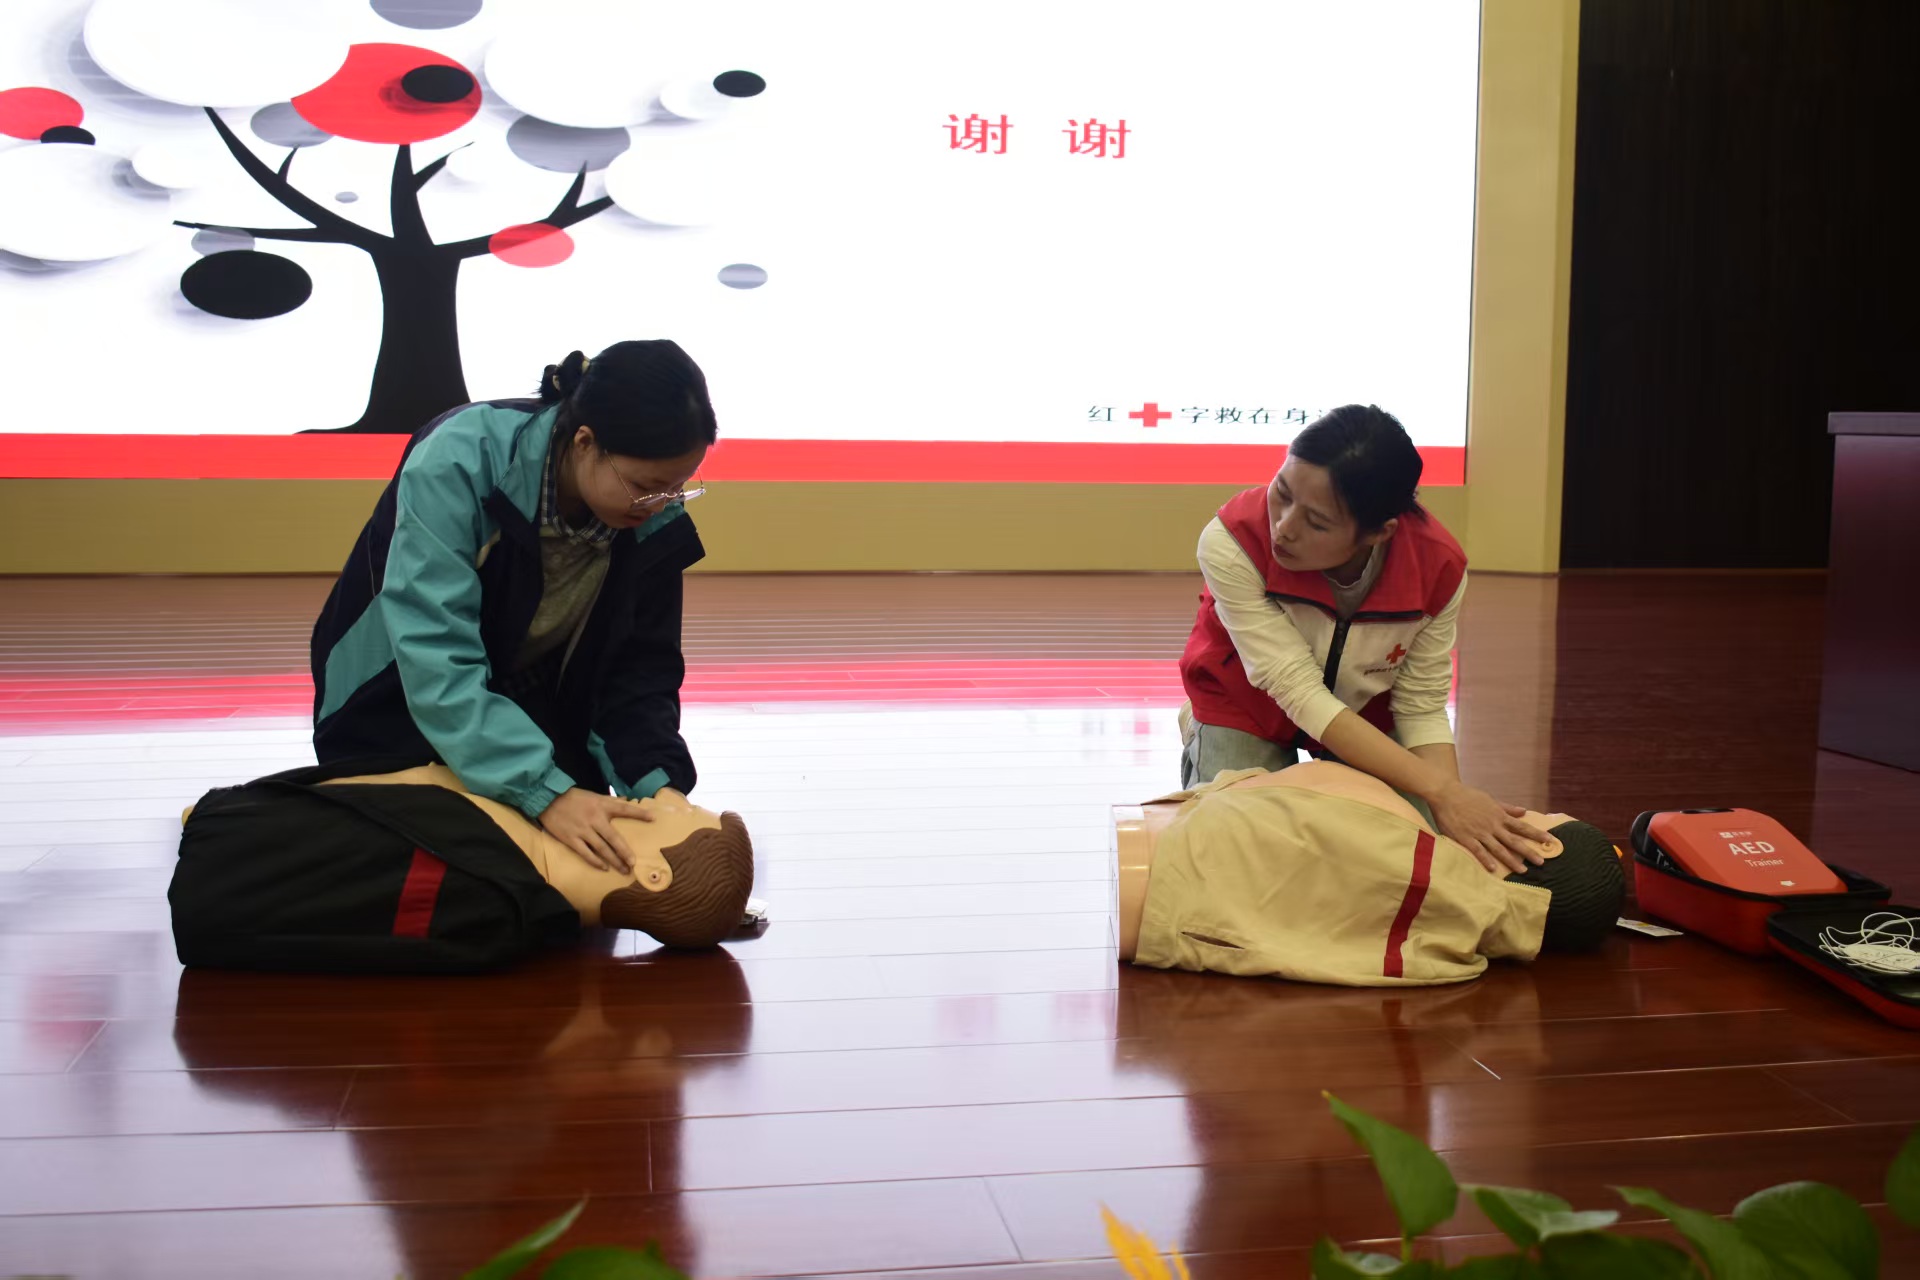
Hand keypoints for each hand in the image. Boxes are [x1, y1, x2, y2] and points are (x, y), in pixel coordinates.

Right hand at [538, 788, 653, 872]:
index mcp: (602, 806)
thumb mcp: (593, 795)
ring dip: (614, 860)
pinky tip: (604, 868)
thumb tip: (626, 799)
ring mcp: (583, 830)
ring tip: (624, 870)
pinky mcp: (571, 839)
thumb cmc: (573, 798)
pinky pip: (586, 853)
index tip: (653, 818)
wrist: (547, 799)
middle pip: (614, 838)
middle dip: (625, 852)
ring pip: (602, 849)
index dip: (639, 814)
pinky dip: (595, 861)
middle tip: (634, 863)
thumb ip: (610, 800)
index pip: (624, 809)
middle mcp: (594, 819)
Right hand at [1429, 783, 1551, 875]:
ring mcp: (1480, 832)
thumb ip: (1507, 807)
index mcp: (1499, 815)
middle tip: (1541, 862)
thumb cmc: (1467, 795)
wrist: (1446, 794)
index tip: (1550, 840)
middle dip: (1529, 851)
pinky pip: (1478, 851)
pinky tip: (1493, 869)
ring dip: (1511, 860)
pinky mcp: (1466, 837)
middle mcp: (1493, 825)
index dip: (1537, 834)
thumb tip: (1524, 811)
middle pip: (1514, 840)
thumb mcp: (1490, 799)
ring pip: (1499, 849)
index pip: (1522, 826)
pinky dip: (1486, 859)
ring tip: (1523, 871)